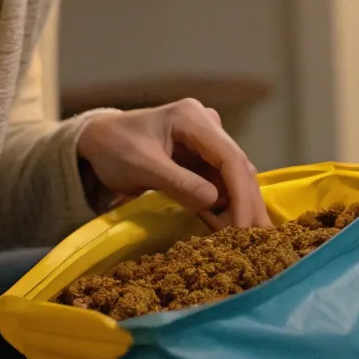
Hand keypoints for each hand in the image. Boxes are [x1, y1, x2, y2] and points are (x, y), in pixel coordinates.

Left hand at [76, 100, 268, 229]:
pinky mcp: (202, 158)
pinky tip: (233, 229)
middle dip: (249, 203)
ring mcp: (206, 141)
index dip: (240, 194)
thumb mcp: (143, 166)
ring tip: (253, 240)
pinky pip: (221, 183)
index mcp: (193, 118)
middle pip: (237, 167)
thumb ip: (179, 182)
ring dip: (242, 207)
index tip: (244, 226)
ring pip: (233, 177)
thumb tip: (216, 201)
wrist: (97, 142)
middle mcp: (207, 125)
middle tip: (262, 240)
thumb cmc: (114, 148)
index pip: (229, 157)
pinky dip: (227, 206)